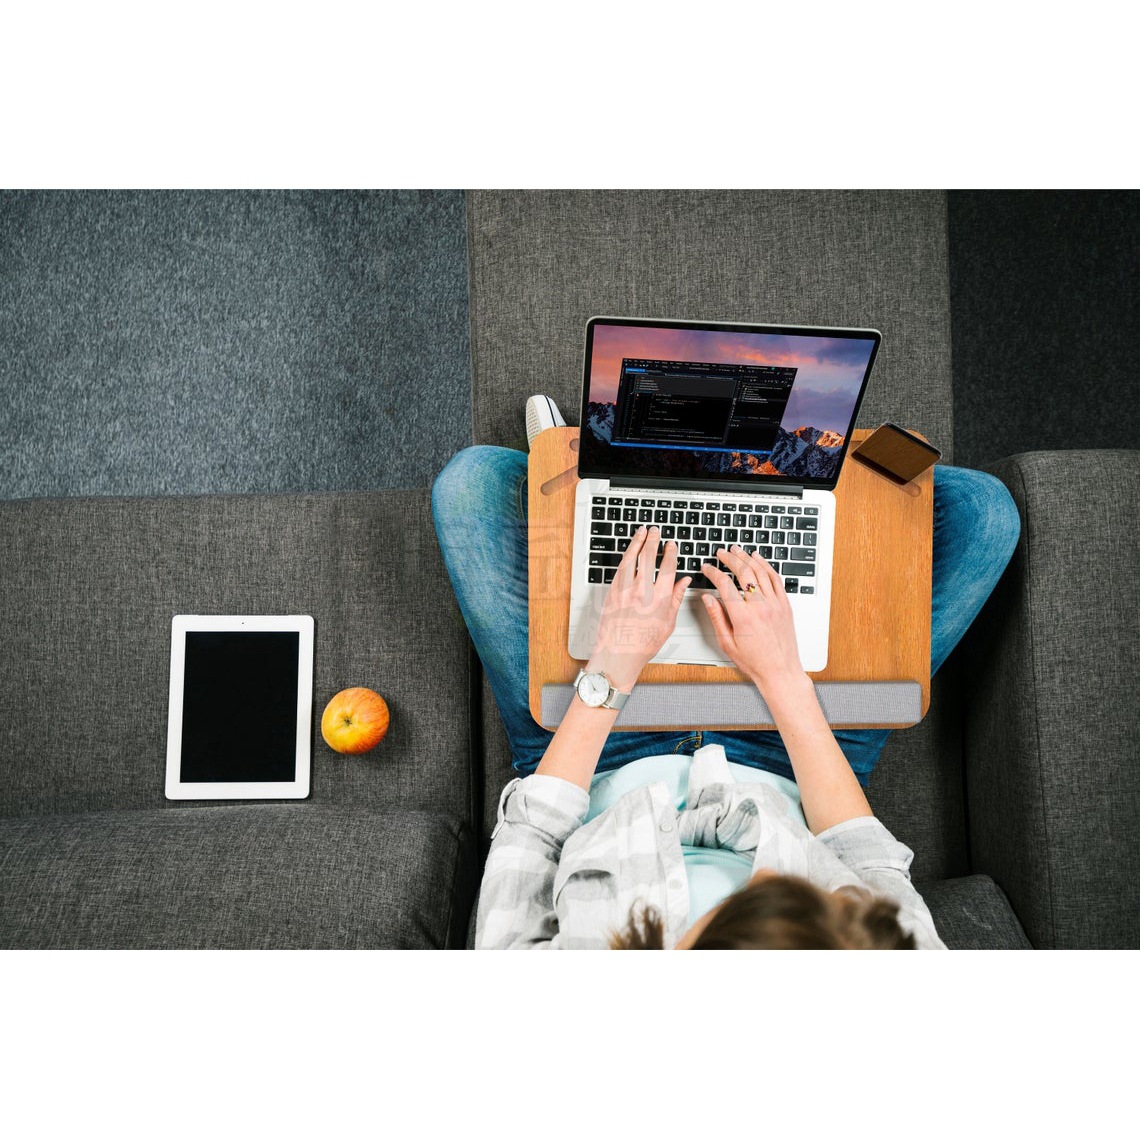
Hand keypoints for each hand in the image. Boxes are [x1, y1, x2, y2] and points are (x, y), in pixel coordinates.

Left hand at [588, 525, 690, 689]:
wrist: (618, 654)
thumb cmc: (642, 644)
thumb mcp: (667, 624)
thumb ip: (676, 599)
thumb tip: (684, 581)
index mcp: (660, 599)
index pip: (667, 567)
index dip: (670, 552)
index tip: (671, 544)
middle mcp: (642, 591)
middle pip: (648, 556)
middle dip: (653, 540)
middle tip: (655, 531)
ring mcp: (624, 590)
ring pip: (631, 558)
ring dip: (637, 542)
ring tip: (641, 532)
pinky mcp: (612, 592)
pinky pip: (620, 568)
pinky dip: (626, 556)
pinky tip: (629, 551)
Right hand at [700, 546, 805, 693]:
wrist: (780, 671)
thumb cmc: (755, 662)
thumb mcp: (727, 643)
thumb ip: (717, 618)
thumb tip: (708, 599)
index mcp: (743, 617)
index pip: (725, 585)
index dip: (713, 573)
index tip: (707, 568)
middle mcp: (760, 607)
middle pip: (743, 572)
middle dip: (730, 559)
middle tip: (721, 553)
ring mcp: (775, 604)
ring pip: (760, 572)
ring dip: (747, 558)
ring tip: (737, 550)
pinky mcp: (785, 605)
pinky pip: (775, 579)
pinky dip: (766, 566)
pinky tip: (758, 559)